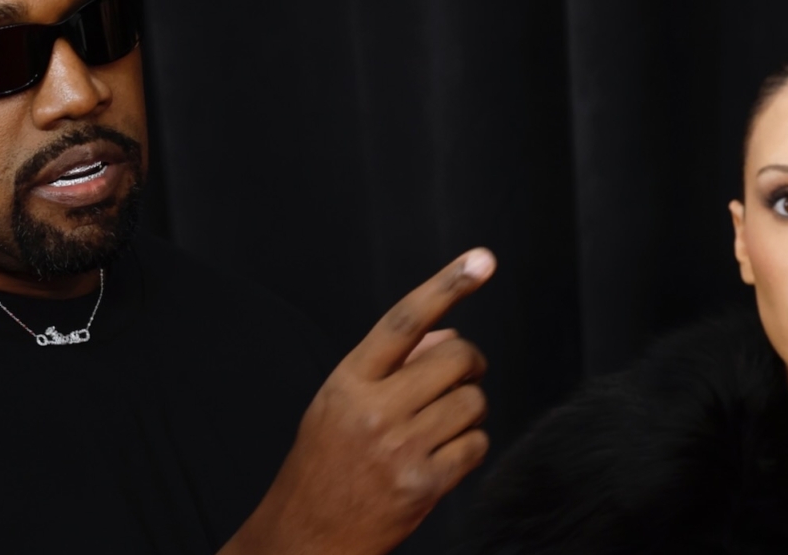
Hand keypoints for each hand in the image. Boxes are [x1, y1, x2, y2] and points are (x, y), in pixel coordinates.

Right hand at [223, 248, 495, 554]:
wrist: (306, 537)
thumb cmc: (324, 464)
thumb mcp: (340, 403)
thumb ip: (391, 365)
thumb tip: (449, 335)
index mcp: (349, 381)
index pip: (405, 320)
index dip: (446, 285)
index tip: (481, 260)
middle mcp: (374, 410)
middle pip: (456, 359)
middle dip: (470, 364)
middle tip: (461, 377)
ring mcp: (401, 449)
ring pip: (473, 402)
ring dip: (468, 409)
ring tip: (439, 426)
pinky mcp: (424, 486)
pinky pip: (476, 445)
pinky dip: (469, 447)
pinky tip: (442, 457)